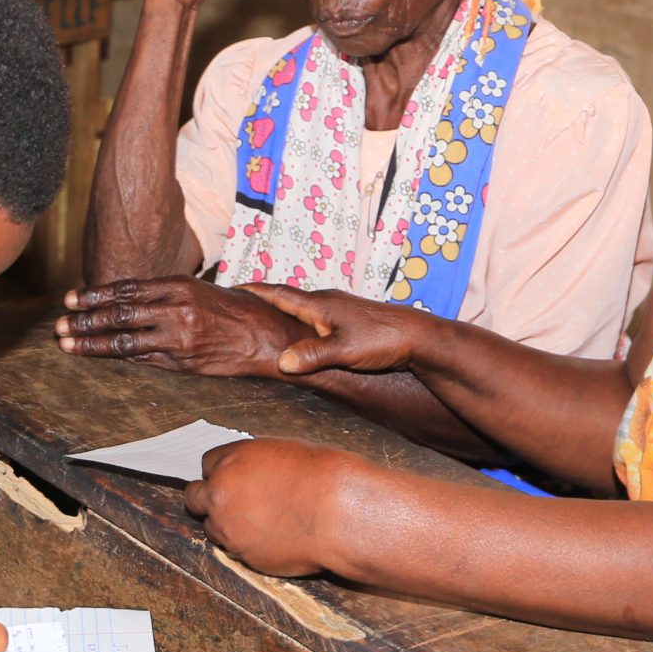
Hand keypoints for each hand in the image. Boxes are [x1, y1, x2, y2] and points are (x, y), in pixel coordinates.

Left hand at [57, 278, 307, 377]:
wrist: (268, 336)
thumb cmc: (236, 308)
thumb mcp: (200, 289)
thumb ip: (166, 294)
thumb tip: (128, 298)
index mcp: (178, 286)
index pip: (125, 289)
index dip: (94, 295)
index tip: (70, 299)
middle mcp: (175, 310)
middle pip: (118, 315)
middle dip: (84, 321)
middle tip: (59, 326)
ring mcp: (178, 338)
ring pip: (124, 341)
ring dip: (91, 344)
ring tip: (67, 345)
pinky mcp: (183, 363)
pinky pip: (144, 360)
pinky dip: (120, 358)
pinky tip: (100, 357)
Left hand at [183, 437, 364, 577]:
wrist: (339, 513)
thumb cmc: (322, 477)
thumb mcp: (284, 451)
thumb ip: (256, 463)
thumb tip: (250, 471)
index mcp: (232, 461)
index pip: (207, 464)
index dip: (220, 472)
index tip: (230, 478)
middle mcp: (221, 494)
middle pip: (194, 497)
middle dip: (208, 499)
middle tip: (230, 502)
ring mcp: (229, 528)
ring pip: (212, 528)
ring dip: (227, 525)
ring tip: (259, 522)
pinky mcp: (243, 555)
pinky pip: (235, 550)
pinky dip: (248, 545)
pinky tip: (273, 537)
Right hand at [246, 284, 437, 376]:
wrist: (419, 338)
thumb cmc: (383, 340)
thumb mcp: (344, 351)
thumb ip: (312, 355)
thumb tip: (281, 362)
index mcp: (319, 304)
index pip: (279, 293)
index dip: (255, 291)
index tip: (233, 289)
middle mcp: (327, 301)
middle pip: (287, 298)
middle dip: (264, 301)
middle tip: (242, 306)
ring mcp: (339, 309)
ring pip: (302, 308)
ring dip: (282, 312)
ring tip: (264, 320)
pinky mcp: (350, 320)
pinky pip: (315, 318)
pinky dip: (300, 323)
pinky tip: (301, 334)